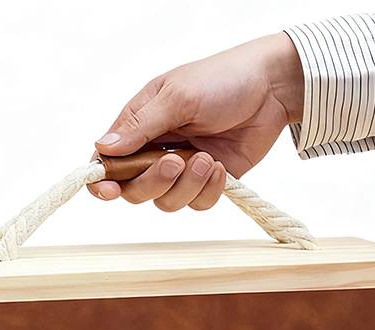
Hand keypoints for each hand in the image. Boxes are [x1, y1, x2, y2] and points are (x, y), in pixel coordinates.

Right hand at [88, 33, 302, 210]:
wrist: (271, 89)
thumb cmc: (222, 80)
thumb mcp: (177, 96)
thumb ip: (140, 126)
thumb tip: (103, 148)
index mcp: (139, 126)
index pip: (109, 162)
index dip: (103, 181)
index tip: (109, 188)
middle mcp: (156, 151)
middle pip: (136, 191)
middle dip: (154, 182)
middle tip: (176, 161)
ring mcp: (183, 170)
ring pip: (167, 202)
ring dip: (187, 185)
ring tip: (208, 158)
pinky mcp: (208, 183)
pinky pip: (198, 204)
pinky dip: (209, 190)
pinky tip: (221, 167)